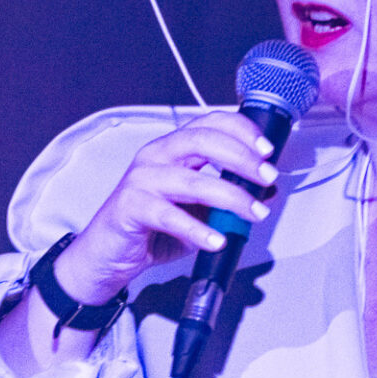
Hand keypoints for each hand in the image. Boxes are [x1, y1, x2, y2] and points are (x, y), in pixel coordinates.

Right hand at [56, 111, 280, 304]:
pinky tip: (217, 240)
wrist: (108, 254)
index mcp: (173, 148)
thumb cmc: (151, 227)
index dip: (242, 131)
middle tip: (267, 177)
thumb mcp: (199, 210)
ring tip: (254, 213)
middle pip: (202, 141)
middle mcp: (156, 156)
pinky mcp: (130, 206)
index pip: (210, 123)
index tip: (267, 150)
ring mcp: (141, 179)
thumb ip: (227, 198)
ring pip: (191, 181)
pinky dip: (197, 229)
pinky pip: (168, 216)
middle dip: (242, 157)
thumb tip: (267, 193)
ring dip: (230, 197)